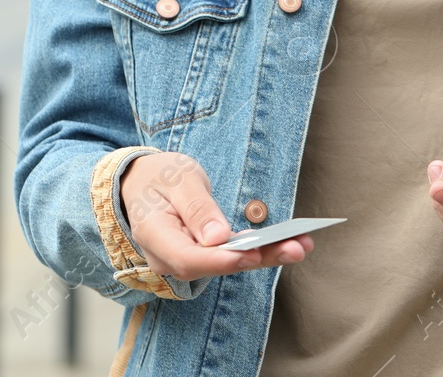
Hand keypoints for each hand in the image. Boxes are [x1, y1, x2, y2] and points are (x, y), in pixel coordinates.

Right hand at [120, 151, 313, 280]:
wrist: (142, 183)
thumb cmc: (158, 177)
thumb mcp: (177, 178)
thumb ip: (195, 207)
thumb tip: (217, 236)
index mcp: (153, 234)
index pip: (188, 258)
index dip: (222, 259)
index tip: (252, 253)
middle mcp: (167, 257)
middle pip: (213, 266)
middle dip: (257, 258)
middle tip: (295, 248)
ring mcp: (183, 261)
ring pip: (226, 265)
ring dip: (265, 256)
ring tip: (301, 246)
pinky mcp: (201, 257)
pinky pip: (229, 258)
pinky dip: (258, 252)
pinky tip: (287, 245)